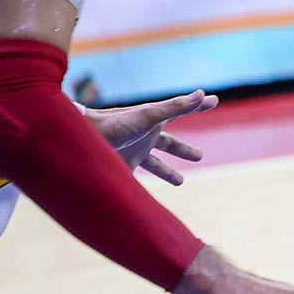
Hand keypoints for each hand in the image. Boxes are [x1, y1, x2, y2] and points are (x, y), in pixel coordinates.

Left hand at [89, 89, 215, 184]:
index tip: (213, 101)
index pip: (179, 111)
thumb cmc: (115, 124)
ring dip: (168, 173)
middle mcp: (144, 137)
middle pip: (169, 144)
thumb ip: (176, 107)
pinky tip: (147, 199)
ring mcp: (133, 153)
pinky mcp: (123, 168)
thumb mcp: (149, 115)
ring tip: (180, 182)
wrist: (80, 139)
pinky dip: (144, 188)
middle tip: (200, 157)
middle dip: (184, 150)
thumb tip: (205, 94)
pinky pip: (137, 180)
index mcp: (153, 122)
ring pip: (155, 165)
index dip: (197, 106)